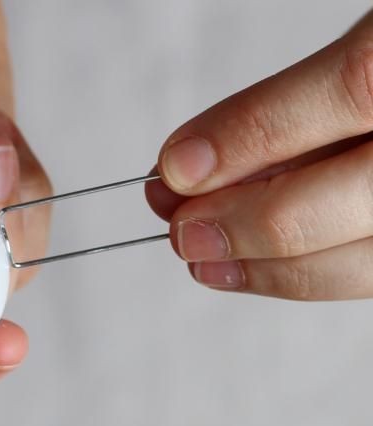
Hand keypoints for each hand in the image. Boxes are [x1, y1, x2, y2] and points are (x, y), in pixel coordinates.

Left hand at [146, 9, 372, 300]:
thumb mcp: (372, 51)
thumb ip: (293, 104)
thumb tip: (195, 162)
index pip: (354, 87)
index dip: (252, 131)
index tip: (175, 167)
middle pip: (351, 199)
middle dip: (244, 225)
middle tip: (180, 232)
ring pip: (366, 261)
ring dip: (268, 269)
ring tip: (206, 260)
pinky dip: (309, 271)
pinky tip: (259, 267)